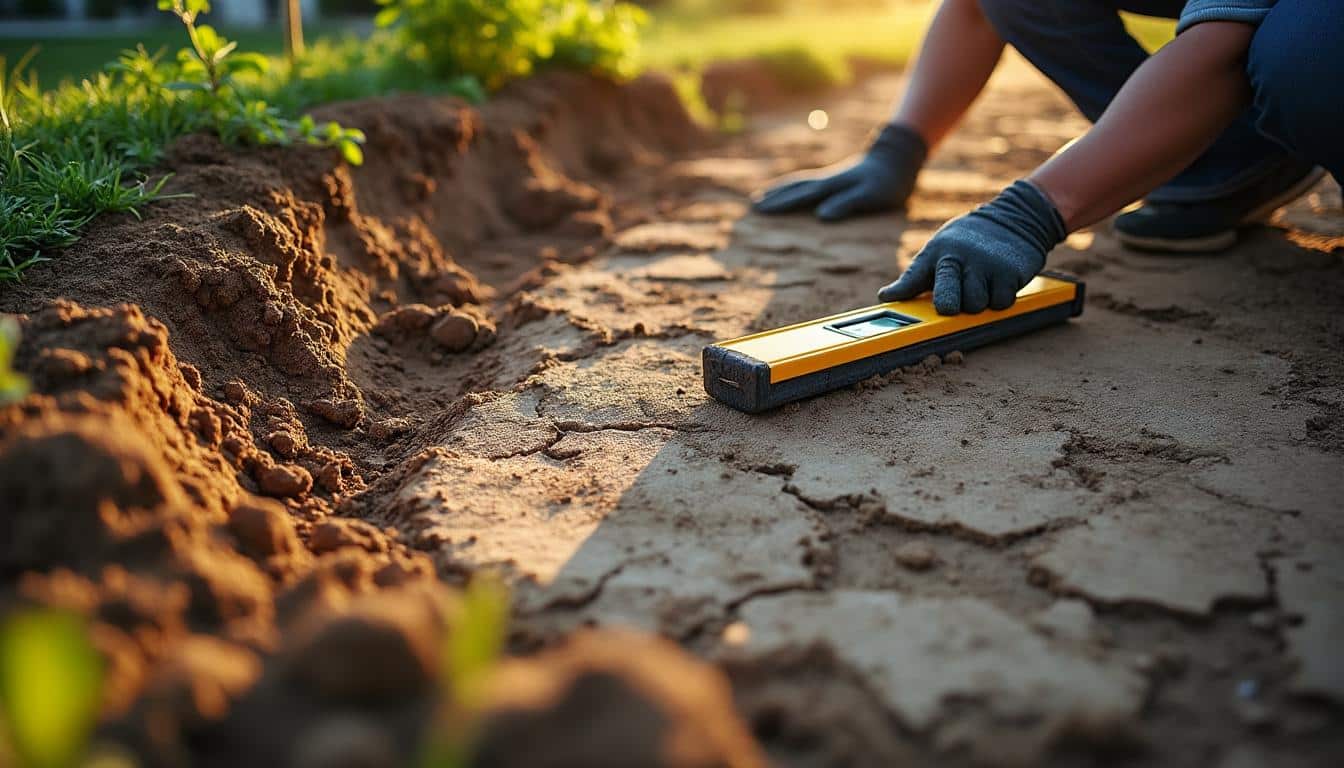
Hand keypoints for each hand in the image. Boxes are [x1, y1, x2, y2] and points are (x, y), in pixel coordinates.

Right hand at [753, 123, 926, 221]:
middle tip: (752, 205)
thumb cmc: (888, 183)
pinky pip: (807, 181)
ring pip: (798, 182)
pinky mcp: (836, 177)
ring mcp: (830, 177)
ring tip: (762, 196)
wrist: (899, 158)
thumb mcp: (870, 196)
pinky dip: (793, 186)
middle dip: (773, 197)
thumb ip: (846, 203)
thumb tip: (821, 216)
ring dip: (780, 190)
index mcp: (831, 186)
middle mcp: (826, 180)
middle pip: (794, 187)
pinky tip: (792, 190)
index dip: (779, 204)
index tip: (759, 209)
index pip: (800, 196)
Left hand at [878, 180, 1065, 314]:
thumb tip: (885, 296)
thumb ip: (914, 278)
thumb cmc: (968, 242)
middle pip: (947, 303)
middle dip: (950, 308)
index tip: (886, 298)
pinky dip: (999, 300)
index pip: (912, 277)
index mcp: (936, 252)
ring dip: (978, 303)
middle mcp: (959, 257)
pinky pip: (1000, 304)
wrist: (1015, 217)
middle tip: (954, 302)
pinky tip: (997, 283)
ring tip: (980, 285)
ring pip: (975, 307)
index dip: (899, 291)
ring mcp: (986, 265)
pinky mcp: (1010, 272)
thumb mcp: (939, 251)